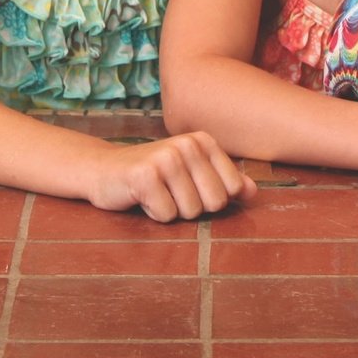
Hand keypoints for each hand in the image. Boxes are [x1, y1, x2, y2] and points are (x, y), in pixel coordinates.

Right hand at [85, 132, 256, 221]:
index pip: (231, 190)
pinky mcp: (144, 176)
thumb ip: (224, 182)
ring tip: (156, 193)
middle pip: (214, 203)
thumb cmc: (154, 176)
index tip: (189, 187)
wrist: (104, 171)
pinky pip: (166, 216)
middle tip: (170, 192)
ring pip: (190, 212)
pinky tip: (142, 197)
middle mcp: (187, 144)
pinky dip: (153, 214)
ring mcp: (165, 158)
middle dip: (191, 208)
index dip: (210, 199)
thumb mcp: (191, 174)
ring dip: (171, 211)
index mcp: (203, 141)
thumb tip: (253, 193)